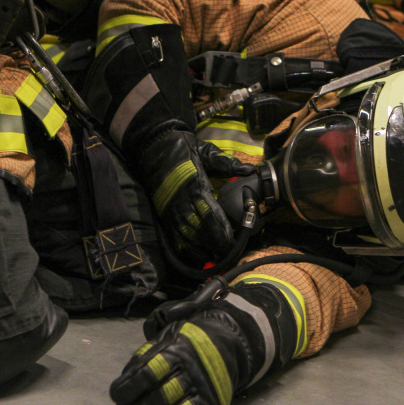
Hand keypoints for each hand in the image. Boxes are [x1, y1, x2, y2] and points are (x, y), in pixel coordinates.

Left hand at [111, 281, 298, 404]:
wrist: (226, 345)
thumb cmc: (187, 345)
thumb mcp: (166, 339)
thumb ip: (144, 358)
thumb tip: (123, 384)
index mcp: (178, 352)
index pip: (147, 373)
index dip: (128, 388)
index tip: (117, 394)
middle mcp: (193, 373)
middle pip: (158, 398)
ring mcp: (206, 394)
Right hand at [141, 129, 253, 264]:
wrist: (154, 145)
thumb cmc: (184, 149)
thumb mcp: (206, 152)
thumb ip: (226, 164)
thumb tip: (249, 169)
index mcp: (195, 186)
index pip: (210, 213)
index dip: (222, 229)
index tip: (233, 240)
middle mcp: (182, 201)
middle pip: (200, 229)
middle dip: (215, 243)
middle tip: (228, 254)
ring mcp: (171, 209)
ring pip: (187, 235)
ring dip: (201, 248)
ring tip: (215, 258)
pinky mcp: (163, 213)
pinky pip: (175, 234)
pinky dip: (186, 246)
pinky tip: (196, 255)